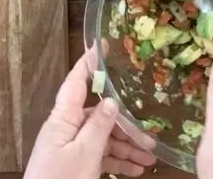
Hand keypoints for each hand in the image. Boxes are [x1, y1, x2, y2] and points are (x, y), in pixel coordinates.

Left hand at [24, 45, 156, 178]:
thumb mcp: (84, 154)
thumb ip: (99, 126)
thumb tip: (112, 101)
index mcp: (62, 119)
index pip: (76, 83)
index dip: (89, 63)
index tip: (103, 45)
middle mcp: (66, 128)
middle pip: (100, 116)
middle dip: (126, 126)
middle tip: (150, 138)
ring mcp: (71, 147)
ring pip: (104, 137)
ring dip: (127, 147)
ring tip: (150, 158)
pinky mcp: (75, 164)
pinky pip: (100, 154)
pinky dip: (118, 160)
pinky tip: (136, 170)